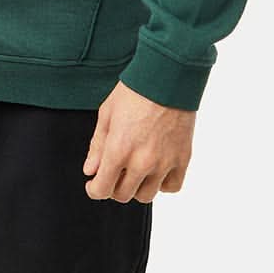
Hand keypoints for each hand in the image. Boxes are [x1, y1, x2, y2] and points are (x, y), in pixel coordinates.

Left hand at [82, 80, 195, 202]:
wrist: (168, 77)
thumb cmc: (135, 91)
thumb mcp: (107, 113)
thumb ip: (97, 146)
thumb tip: (90, 170)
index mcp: (118, 150)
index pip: (102, 189)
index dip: (94, 189)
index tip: (94, 184)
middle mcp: (141, 162)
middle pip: (123, 195)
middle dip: (114, 186)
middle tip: (115, 172)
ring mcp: (164, 163)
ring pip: (146, 195)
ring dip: (137, 186)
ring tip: (135, 169)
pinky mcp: (183, 159)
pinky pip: (171, 187)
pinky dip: (162, 183)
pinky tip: (156, 169)